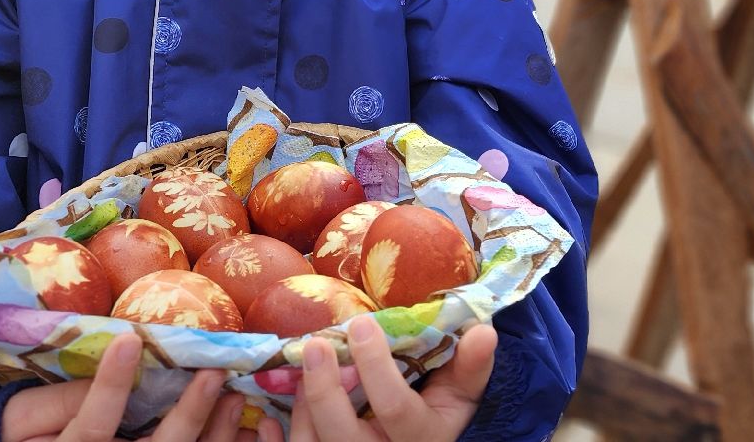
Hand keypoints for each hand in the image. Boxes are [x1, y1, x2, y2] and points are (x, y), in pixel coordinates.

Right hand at [2, 335, 281, 441]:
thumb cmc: (26, 434)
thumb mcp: (27, 419)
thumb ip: (61, 399)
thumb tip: (115, 364)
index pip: (91, 425)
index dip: (111, 384)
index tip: (131, 339)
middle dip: (188, 413)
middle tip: (213, 372)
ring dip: (213, 428)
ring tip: (234, 392)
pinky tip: (244, 421)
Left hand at [290, 318, 496, 441]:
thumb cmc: (439, 416)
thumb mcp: (461, 397)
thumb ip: (472, 367)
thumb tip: (484, 331)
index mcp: (421, 439)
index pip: (395, 408)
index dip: (376, 368)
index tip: (363, 323)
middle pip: (344, 436)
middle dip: (325, 390)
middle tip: (314, 343)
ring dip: (302, 407)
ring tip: (300, 366)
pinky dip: (278, 439)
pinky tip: (268, 417)